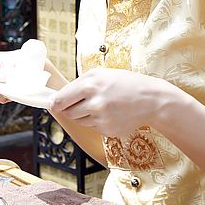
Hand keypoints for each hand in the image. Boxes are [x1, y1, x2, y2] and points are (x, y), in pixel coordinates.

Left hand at [50, 67, 169, 136]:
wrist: (151, 99)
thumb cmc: (126, 83)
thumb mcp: (102, 74)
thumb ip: (78, 84)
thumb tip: (56, 99)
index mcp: (90, 84)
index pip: (60, 100)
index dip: (54, 103)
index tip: (53, 103)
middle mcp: (94, 103)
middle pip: (67, 112)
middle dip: (72, 107)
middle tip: (85, 100)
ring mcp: (101, 119)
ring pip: (79, 121)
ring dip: (85, 114)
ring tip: (102, 104)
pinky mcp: (107, 131)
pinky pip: (92, 128)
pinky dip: (97, 121)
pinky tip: (111, 113)